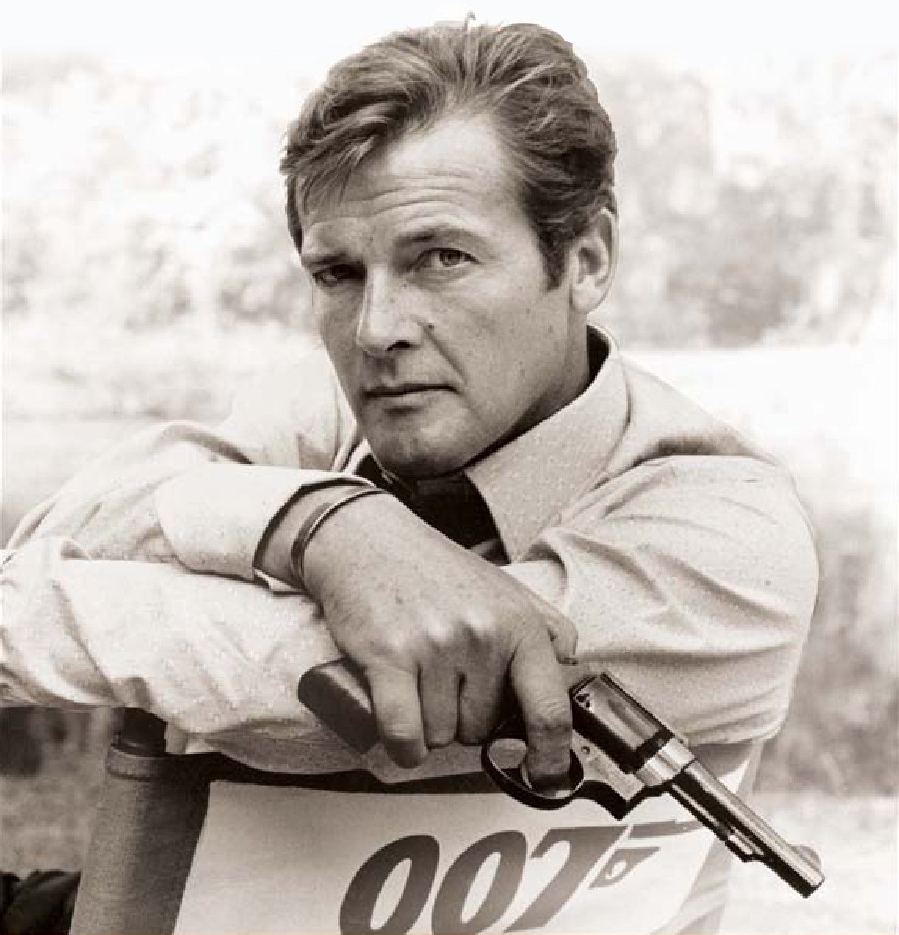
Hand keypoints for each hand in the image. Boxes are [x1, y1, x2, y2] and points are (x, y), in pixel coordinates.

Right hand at [302, 493, 577, 786]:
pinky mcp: (388, 657)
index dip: (551, 756)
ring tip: (417, 681)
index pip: (549, 708)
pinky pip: (405, 735)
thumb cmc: (434, 569)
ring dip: (428, 726)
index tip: (546, 777)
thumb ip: (545, 628)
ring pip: (441, 735)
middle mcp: (482, 635)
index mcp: (518, 622)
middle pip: (482, 730)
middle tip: (445, 680)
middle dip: (463, 718)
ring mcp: (435, 646)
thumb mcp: (504, 588)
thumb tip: (571, 670)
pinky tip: (402, 732)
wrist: (367, 541)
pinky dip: (403, 746)